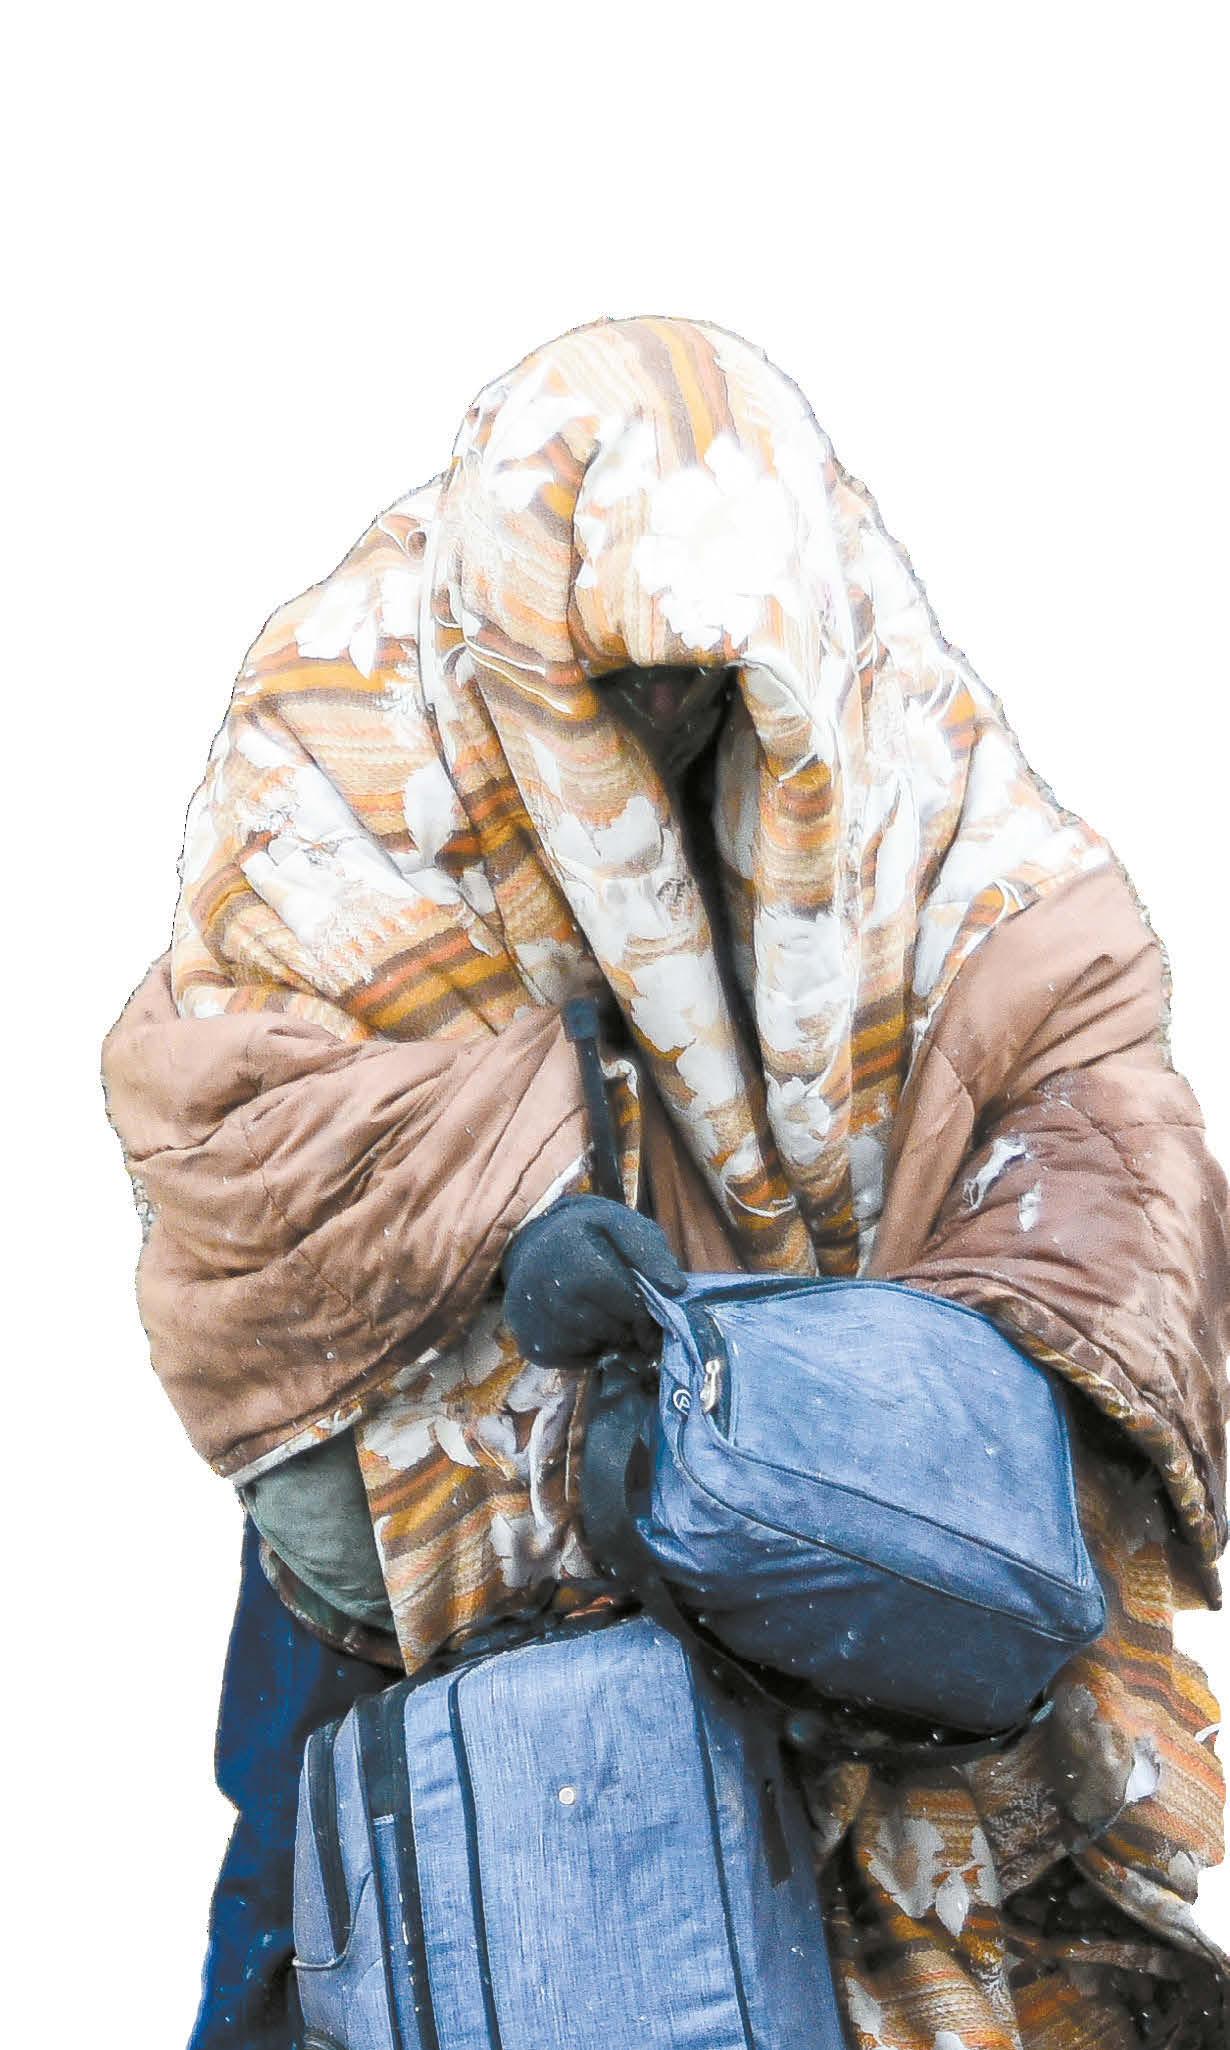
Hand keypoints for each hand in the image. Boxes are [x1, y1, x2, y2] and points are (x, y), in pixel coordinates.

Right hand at [501, 1195, 685, 1366]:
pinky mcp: (528, 1341)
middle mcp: (541, 1282)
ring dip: (609, 1340)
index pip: (616, 1294)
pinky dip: (589, 1352)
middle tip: (633, 1322)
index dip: (640, 1311)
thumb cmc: (592, 1237)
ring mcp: (530, 1315)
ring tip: (610, 1321)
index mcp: (570, 1248)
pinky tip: (588, 1330)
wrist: (542, 1247)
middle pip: (605, 1325)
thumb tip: (675, 1288)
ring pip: (590, 1345)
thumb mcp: (623, 1227)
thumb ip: (651, 1252)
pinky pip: (572, 1360)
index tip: (650, 1316)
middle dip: (628, 1328)